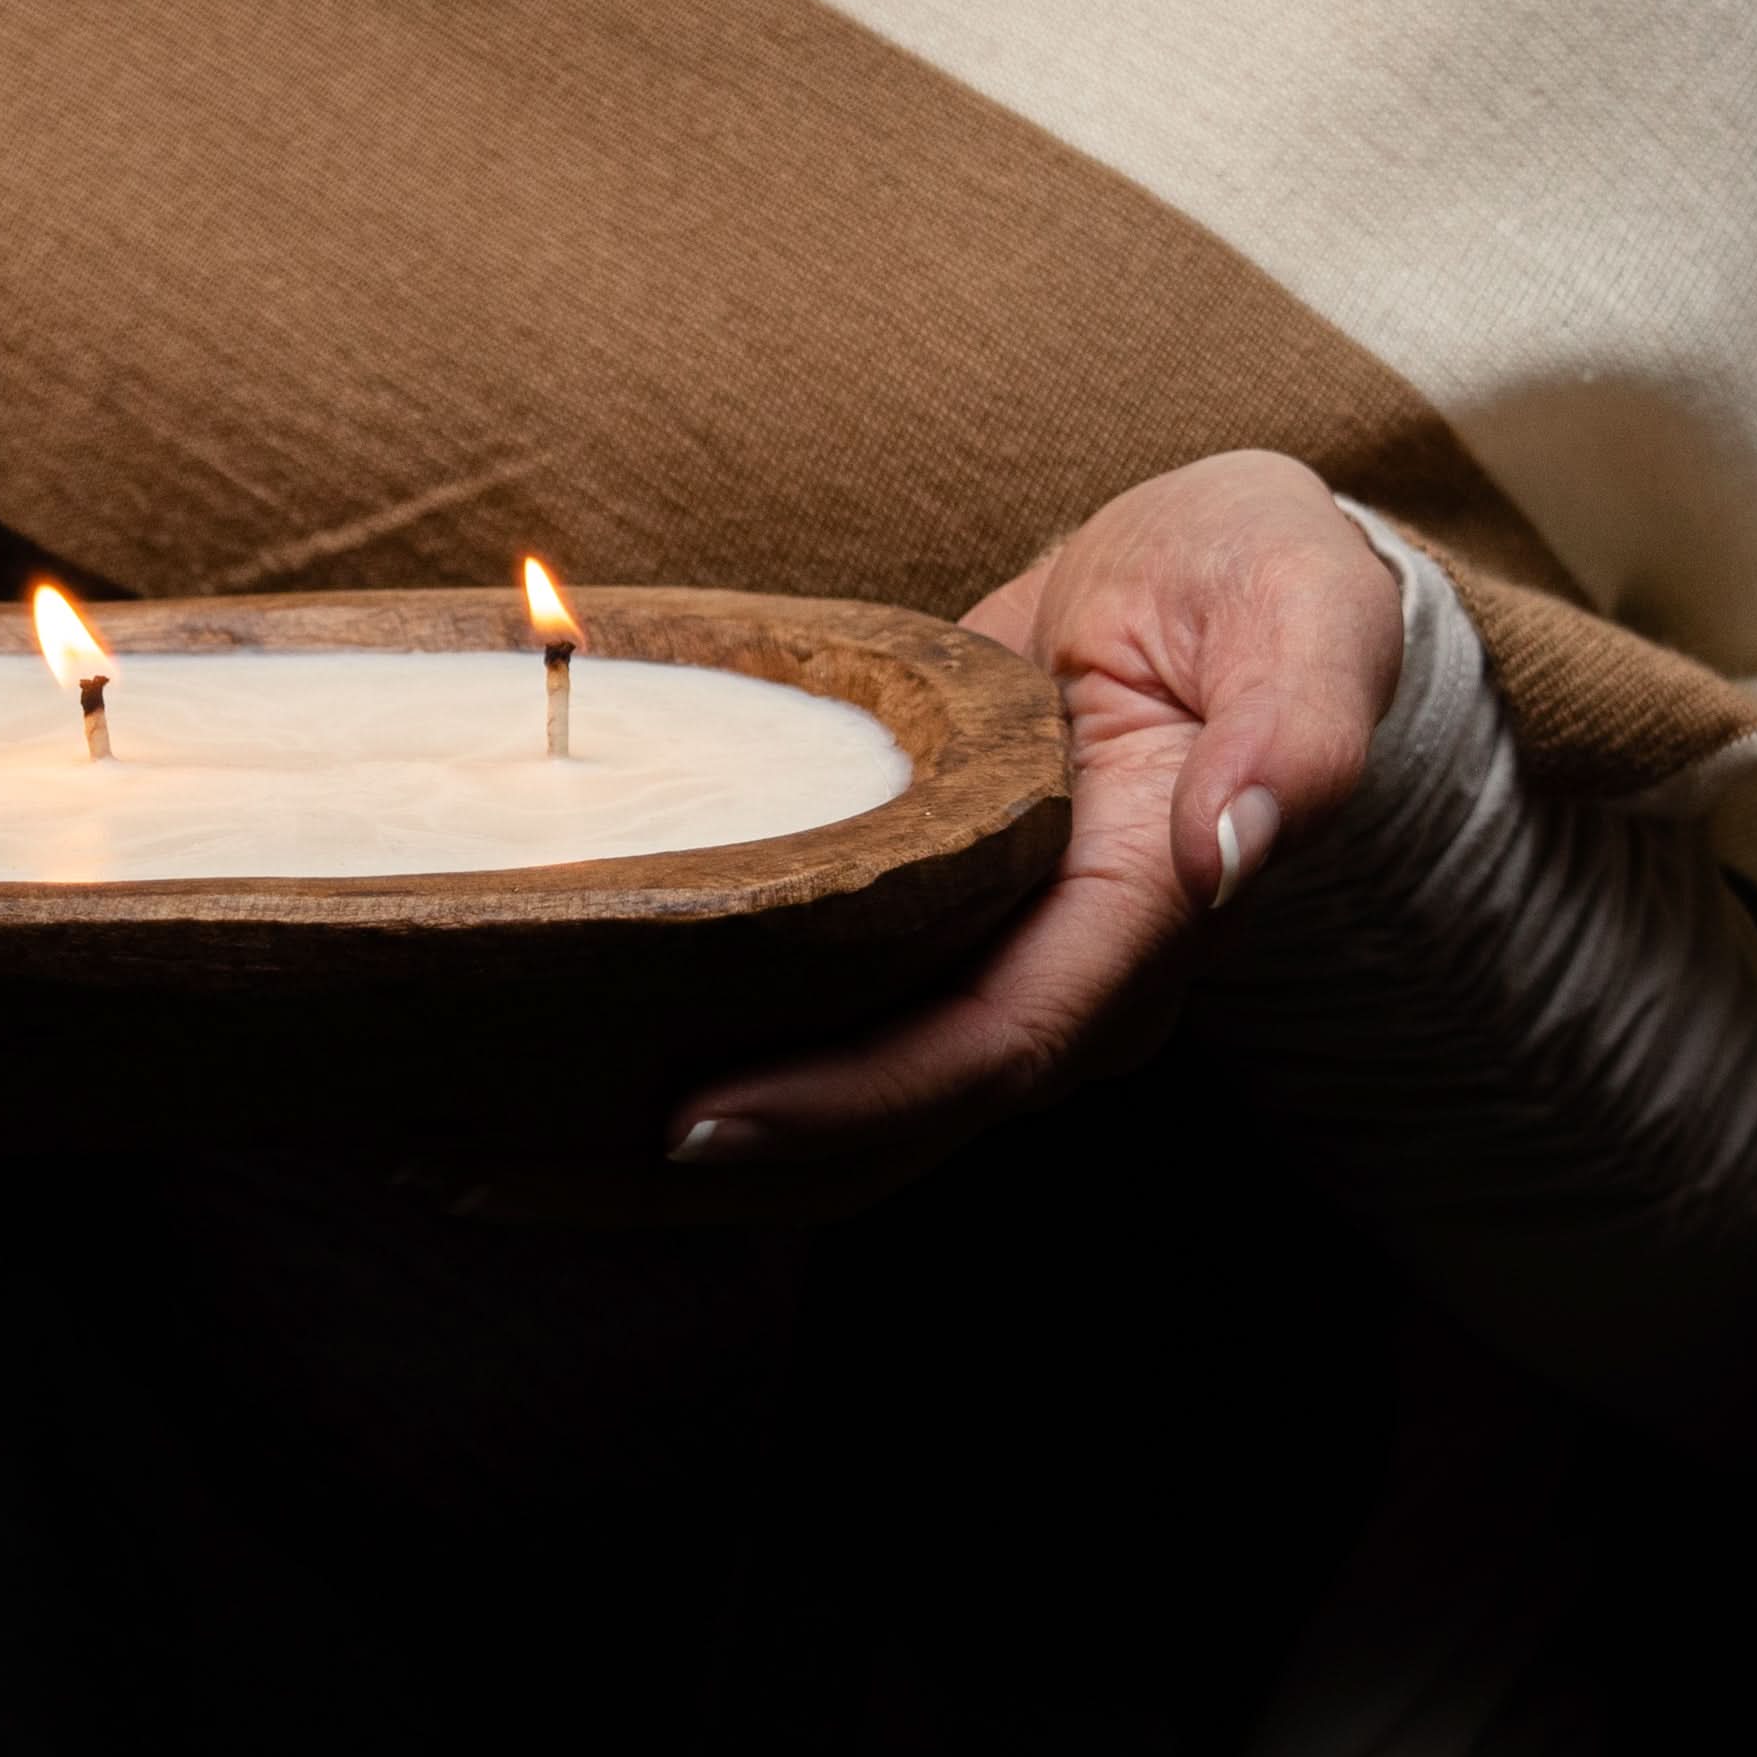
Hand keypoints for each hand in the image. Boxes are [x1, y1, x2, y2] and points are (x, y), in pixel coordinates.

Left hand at [444, 450, 1403, 1220]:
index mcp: (1138, 922)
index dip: (841, 1101)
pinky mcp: (912, 950)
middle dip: (683, 1172)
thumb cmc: (1269, 584)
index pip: (980, 1053)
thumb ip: (1298, 724)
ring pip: (815, 1117)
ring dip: (639, 1158)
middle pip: (868, 1131)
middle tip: (477, 1165)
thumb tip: (1236, 845)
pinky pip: (791, 1042)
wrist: (1243, 597)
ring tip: (452, 1151)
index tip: (688, 1124)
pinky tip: (522, 1065)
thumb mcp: (1304, 608)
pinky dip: (663, 1062)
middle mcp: (1054, 993)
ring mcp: (980, 983)